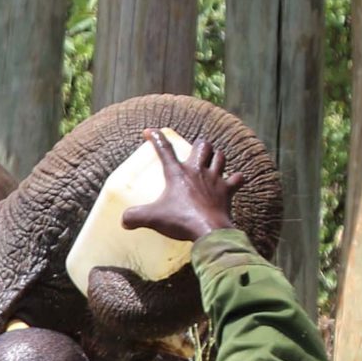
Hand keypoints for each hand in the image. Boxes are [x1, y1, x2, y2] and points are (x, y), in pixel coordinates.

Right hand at [121, 129, 241, 244]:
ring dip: (216, 156)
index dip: (156, 138)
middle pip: (203, 146)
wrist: (208, 230)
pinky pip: (237, 178)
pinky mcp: (228, 190)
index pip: (165, 150)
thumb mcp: (150, 218)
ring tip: (212, 160)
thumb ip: (133, 217)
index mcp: (177, 174)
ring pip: (221, 156)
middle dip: (199, 145)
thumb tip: (124, 220)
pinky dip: (236, 178)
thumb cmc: (180, 220)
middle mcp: (198, 171)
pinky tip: (233, 180)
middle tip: (194, 150)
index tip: (149, 131)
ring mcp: (215, 179)